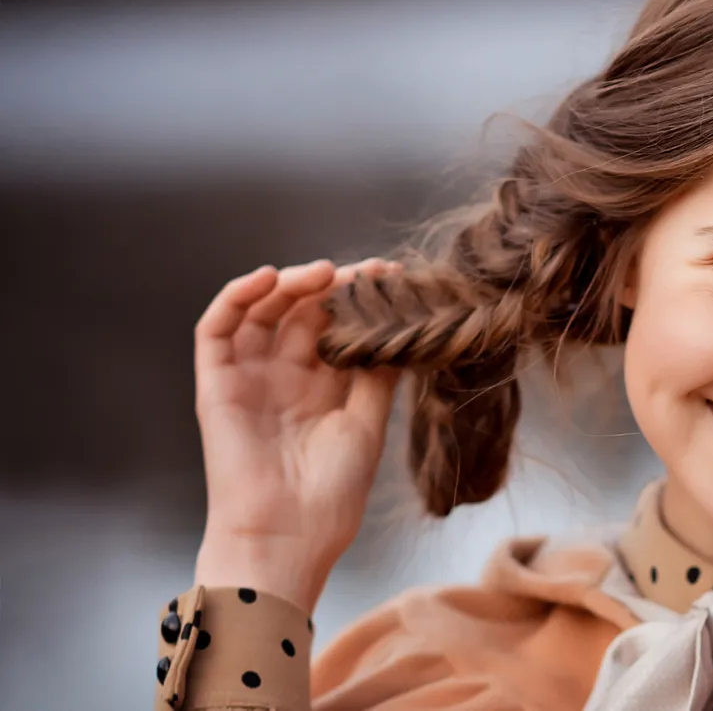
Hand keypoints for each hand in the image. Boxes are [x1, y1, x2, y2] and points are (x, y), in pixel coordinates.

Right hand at [192, 259, 402, 610]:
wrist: (286, 536)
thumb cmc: (331, 493)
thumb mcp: (368, 422)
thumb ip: (379, 374)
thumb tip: (399, 327)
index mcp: (322, 388)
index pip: (337, 326)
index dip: (360, 299)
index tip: (392, 279)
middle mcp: (284, 377)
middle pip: (303, 312)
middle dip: (333, 286)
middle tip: (364, 274)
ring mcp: (249, 377)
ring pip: (262, 310)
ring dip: (289, 283)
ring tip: (323, 273)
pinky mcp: (216, 383)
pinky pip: (216, 329)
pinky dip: (236, 296)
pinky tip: (268, 278)